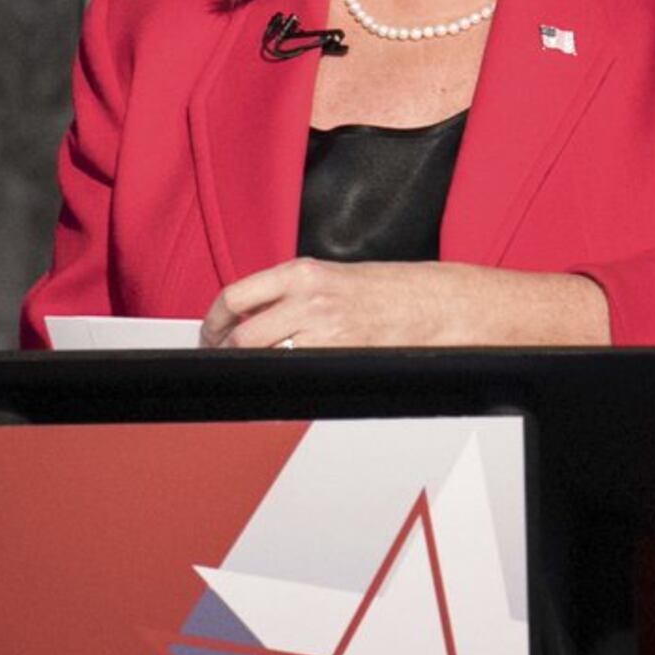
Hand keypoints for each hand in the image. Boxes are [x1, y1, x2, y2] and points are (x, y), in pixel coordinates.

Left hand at [203, 259, 609, 349]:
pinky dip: (282, 381)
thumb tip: (252, 319)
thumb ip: (294, 294)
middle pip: (240, 335)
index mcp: (304, 271)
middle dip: (226, 354)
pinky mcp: (340, 355)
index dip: (214, 323)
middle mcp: (308, 297)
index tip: (212, 335)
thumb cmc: (393, 292)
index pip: (235, 296)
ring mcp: (324, 329)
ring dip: (251, 370)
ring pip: (261, 358)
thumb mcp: (337, 277)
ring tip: (254, 374)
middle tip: (225, 362)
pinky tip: (286, 383)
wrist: (442, 304)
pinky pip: (293, 374)